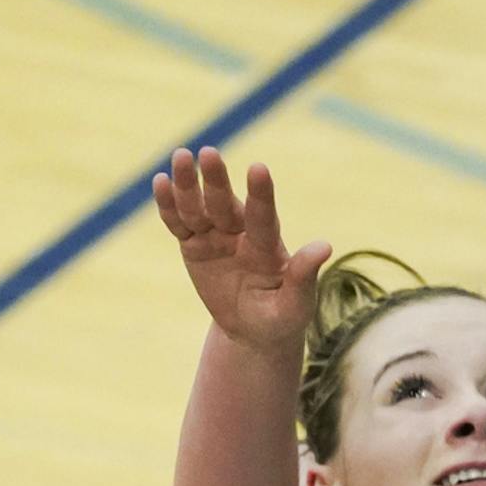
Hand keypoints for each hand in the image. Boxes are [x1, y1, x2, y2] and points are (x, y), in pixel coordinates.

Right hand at [152, 151, 329, 356]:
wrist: (253, 331)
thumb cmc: (282, 317)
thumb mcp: (295, 306)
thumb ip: (303, 276)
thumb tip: (325, 246)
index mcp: (268, 245)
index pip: (263, 216)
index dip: (261, 194)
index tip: (258, 169)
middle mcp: (241, 232)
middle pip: (226, 204)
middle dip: (217, 180)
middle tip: (209, 153)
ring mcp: (215, 236)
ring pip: (199, 207)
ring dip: (189, 184)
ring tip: (181, 156)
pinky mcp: (193, 244)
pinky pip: (179, 223)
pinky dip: (168, 205)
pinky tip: (160, 182)